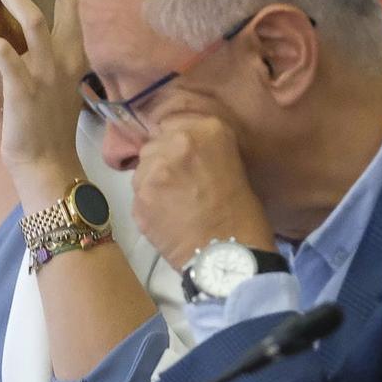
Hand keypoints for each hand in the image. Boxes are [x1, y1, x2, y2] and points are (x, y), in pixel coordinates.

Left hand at [0, 0, 87, 203]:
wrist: (47, 164)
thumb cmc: (46, 124)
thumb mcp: (55, 80)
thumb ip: (47, 51)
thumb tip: (22, 26)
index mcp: (79, 51)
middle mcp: (69, 56)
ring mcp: (48, 72)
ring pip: (33, 18)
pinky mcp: (24, 88)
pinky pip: (2, 52)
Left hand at [129, 102, 274, 271]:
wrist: (229, 257)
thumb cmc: (243, 214)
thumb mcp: (234, 165)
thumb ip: (205, 150)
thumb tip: (187, 151)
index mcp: (206, 131)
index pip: (175, 124)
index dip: (178, 143)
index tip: (187, 158)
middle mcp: (174, 144)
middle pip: (154, 145)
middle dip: (164, 160)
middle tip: (181, 183)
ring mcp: (152, 172)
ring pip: (142, 169)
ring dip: (153, 181)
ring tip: (174, 203)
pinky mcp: (137, 200)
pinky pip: (138, 195)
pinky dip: (149, 205)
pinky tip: (167, 218)